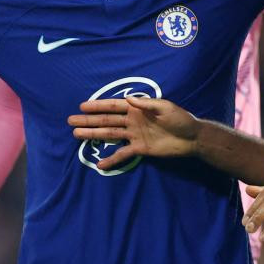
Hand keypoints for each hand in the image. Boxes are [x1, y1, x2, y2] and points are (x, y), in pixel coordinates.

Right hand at [68, 95, 199, 170]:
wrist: (192, 138)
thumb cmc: (180, 119)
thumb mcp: (166, 108)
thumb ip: (147, 104)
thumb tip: (128, 100)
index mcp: (137, 109)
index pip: (113, 106)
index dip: (98, 106)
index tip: (82, 106)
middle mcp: (132, 121)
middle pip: (106, 120)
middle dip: (89, 121)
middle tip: (71, 121)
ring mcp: (134, 135)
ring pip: (109, 135)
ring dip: (93, 135)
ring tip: (76, 135)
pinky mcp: (140, 149)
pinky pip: (122, 154)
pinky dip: (111, 159)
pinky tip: (99, 164)